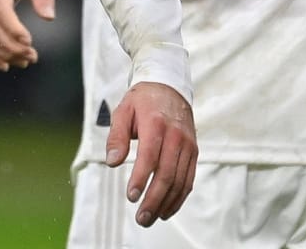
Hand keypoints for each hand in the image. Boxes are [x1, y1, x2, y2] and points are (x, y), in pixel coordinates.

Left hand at [107, 81, 195, 226]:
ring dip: (166, 203)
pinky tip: (167, 209)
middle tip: (141, 217)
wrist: (170, 87)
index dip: (140, 178)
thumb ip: (116, 136)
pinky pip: (188, 179)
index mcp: (156, 124)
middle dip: (153, 199)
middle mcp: (176, 135)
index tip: (130, 196)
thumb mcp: (123, 111)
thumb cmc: (143, 101)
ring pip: (180, 180)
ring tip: (151, 217)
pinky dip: (179, 197)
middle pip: (167, 173)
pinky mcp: (193, 151)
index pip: (150, 156)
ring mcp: (187, 144)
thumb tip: (112, 162)